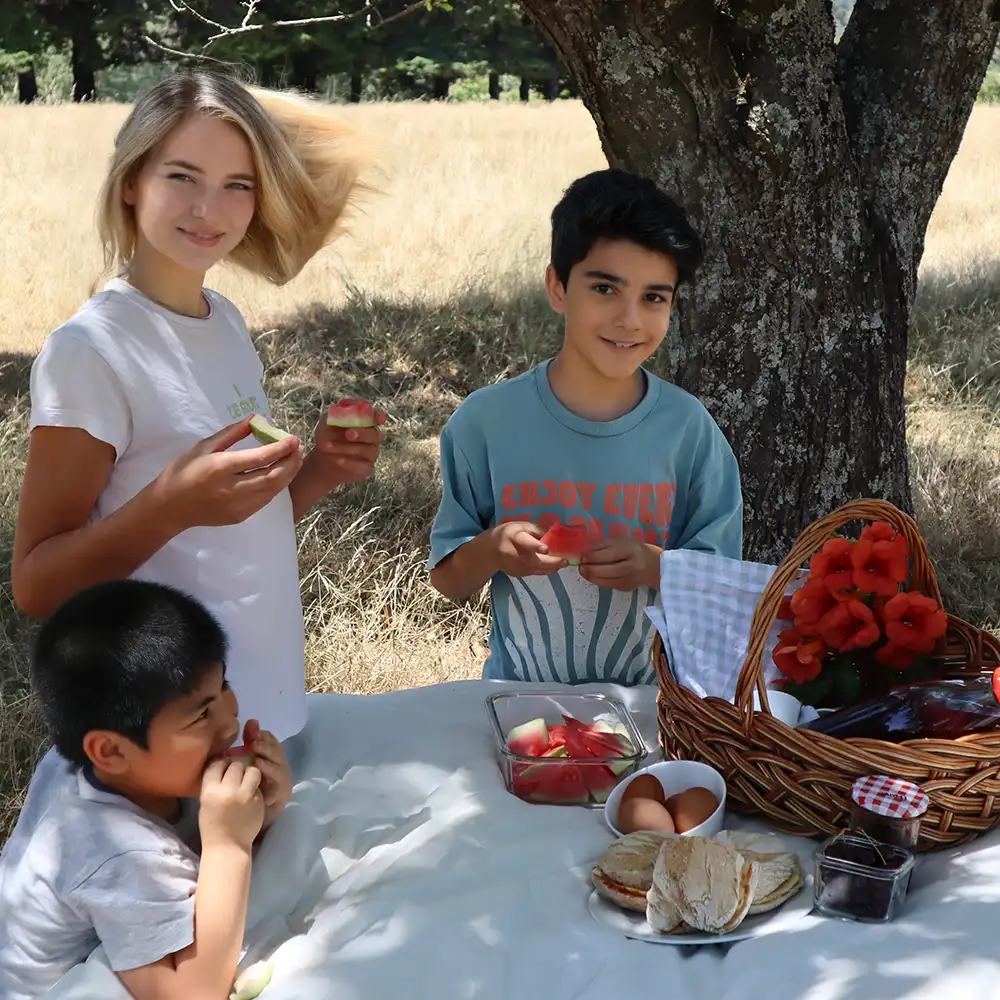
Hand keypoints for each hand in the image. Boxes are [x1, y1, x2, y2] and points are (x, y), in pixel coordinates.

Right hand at [154, 418, 303, 531]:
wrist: (169, 508)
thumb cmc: (183, 472)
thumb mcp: (203, 447)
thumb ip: (231, 433)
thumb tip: (255, 418)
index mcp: (221, 468)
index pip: (260, 458)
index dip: (281, 448)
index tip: (294, 439)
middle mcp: (232, 489)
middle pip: (273, 476)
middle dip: (291, 462)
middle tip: (298, 449)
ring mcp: (238, 506)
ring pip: (273, 490)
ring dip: (288, 474)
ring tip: (295, 460)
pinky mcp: (240, 516)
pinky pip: (265, 500)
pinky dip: (276, 486)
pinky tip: (280, 475)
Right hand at [198, 757, 264, 852]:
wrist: (228, 847)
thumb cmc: (213, 825)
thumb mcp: (206, 803)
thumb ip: (214, 784)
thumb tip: (224, 763)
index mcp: (210, 792)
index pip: (216, 765)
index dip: (221, 763)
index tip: (224, 767)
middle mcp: (228, 791)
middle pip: (235, 765)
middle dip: (237, 768)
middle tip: (237, 775)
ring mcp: (245, 795)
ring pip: (252, 770)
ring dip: (250, 773)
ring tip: (247, 782)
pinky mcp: (258, 801)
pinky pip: (258, 785)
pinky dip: (255, 787)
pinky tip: (251, 795)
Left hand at [241, 719, 291, 828]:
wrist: (256, 811)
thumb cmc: (251, 781)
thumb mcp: (248, 759)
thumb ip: (250, 740)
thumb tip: (252, 720)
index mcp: (271, 754)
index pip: (271, 740)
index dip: (263, 736)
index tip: (253, 734)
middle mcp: (280, 765)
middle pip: (276, 753)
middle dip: (265, 748)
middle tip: (253, 746)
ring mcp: (282, 780)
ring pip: (278, 771)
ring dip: (268, 767)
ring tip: (258, 765)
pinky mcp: (281, 796)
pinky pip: (277, 793)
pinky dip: (272, 793)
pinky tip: (265, 795)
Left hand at [310, 399, 387, 488]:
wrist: (322, 459)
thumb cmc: (328, 437)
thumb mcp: (327, 421)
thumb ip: (337, 412)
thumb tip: (345, 405)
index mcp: (365, 423)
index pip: (377, 417)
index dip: (379, 417)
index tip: (378, 417)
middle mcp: (372, 438)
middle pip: (375, 435)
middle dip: (362, 433)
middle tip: (348, 433)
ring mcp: (370, 454)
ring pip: (368, 450)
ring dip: (347, 448)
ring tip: (327, 446)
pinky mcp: (366, 468)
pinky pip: (364, 466)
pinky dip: (351, 463)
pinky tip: (338, 460)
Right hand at [491, 522, 567, 577]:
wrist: (490, 552)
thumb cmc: (508, 534)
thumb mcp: (520, 525)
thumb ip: (537, 530)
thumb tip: (555, 535)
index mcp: (514, 537)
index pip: (525, 543)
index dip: (536, 546)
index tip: (546, 549)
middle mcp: (515, 554)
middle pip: (535, 560)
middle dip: (551, 562)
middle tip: (565, 561)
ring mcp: (517, 567)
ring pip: (538, 569)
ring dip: (552, 567)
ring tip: (564, 563)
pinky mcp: (520, 574)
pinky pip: (536, 572)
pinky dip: (546, 570)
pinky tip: (554, 565)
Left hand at [579, 538, 661, 591]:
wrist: (655, 567)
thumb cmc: (634, 550)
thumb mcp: (622, 542)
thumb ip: (605, 545)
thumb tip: (586, 551)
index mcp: (632, 550)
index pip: (611, 554)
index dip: (594, 557)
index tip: (583, 556)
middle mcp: (634, 565)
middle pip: (611, 570)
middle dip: (592, 570)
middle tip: (580, 567)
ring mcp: (632, 579)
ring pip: (609, 581)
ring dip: (593, 577)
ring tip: (584, 572)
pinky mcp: (628, 588)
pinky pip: (610, 585)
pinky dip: (599, 581)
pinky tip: (593, 577)